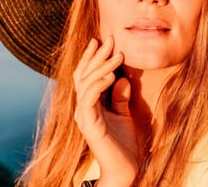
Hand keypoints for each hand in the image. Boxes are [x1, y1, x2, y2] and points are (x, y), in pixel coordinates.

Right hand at [73, 36, 137, 185]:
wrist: (125, 169)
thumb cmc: (124, 143)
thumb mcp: (124, 114)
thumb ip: (120, 97)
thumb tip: (122, 77)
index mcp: (88, 105)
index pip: (85, 75)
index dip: (91, 57)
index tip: (100, 39)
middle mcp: (82, 108)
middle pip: (83, 75)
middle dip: (96, 55)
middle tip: (108, 38)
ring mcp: (83, 116)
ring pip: (86, 83)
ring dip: (102, 67)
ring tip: (117, 54)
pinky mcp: (90, 124)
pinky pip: (90, 99)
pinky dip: (99, 84)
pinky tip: (112, 75)